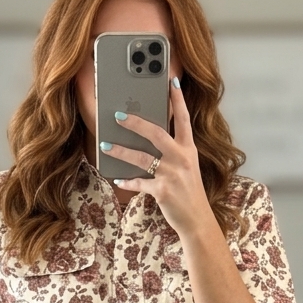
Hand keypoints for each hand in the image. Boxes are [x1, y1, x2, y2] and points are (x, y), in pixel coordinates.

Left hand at [101, 79, 214, 238]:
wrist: (197, 220)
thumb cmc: (190, 192)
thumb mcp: (188, 167)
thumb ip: (175, 152)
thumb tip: (152, 139)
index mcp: (188, 150)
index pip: (183, 119)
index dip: (178, 100)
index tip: (171, 82)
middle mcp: (181, 158)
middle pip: (156, 133)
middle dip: (135, 123)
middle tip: (118, 115)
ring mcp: (171, 174)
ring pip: (141, 157)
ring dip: (120, 150)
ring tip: (105, 145)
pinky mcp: (162, 190)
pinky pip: (139, 183)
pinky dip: (127, 181)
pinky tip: (118, 178)